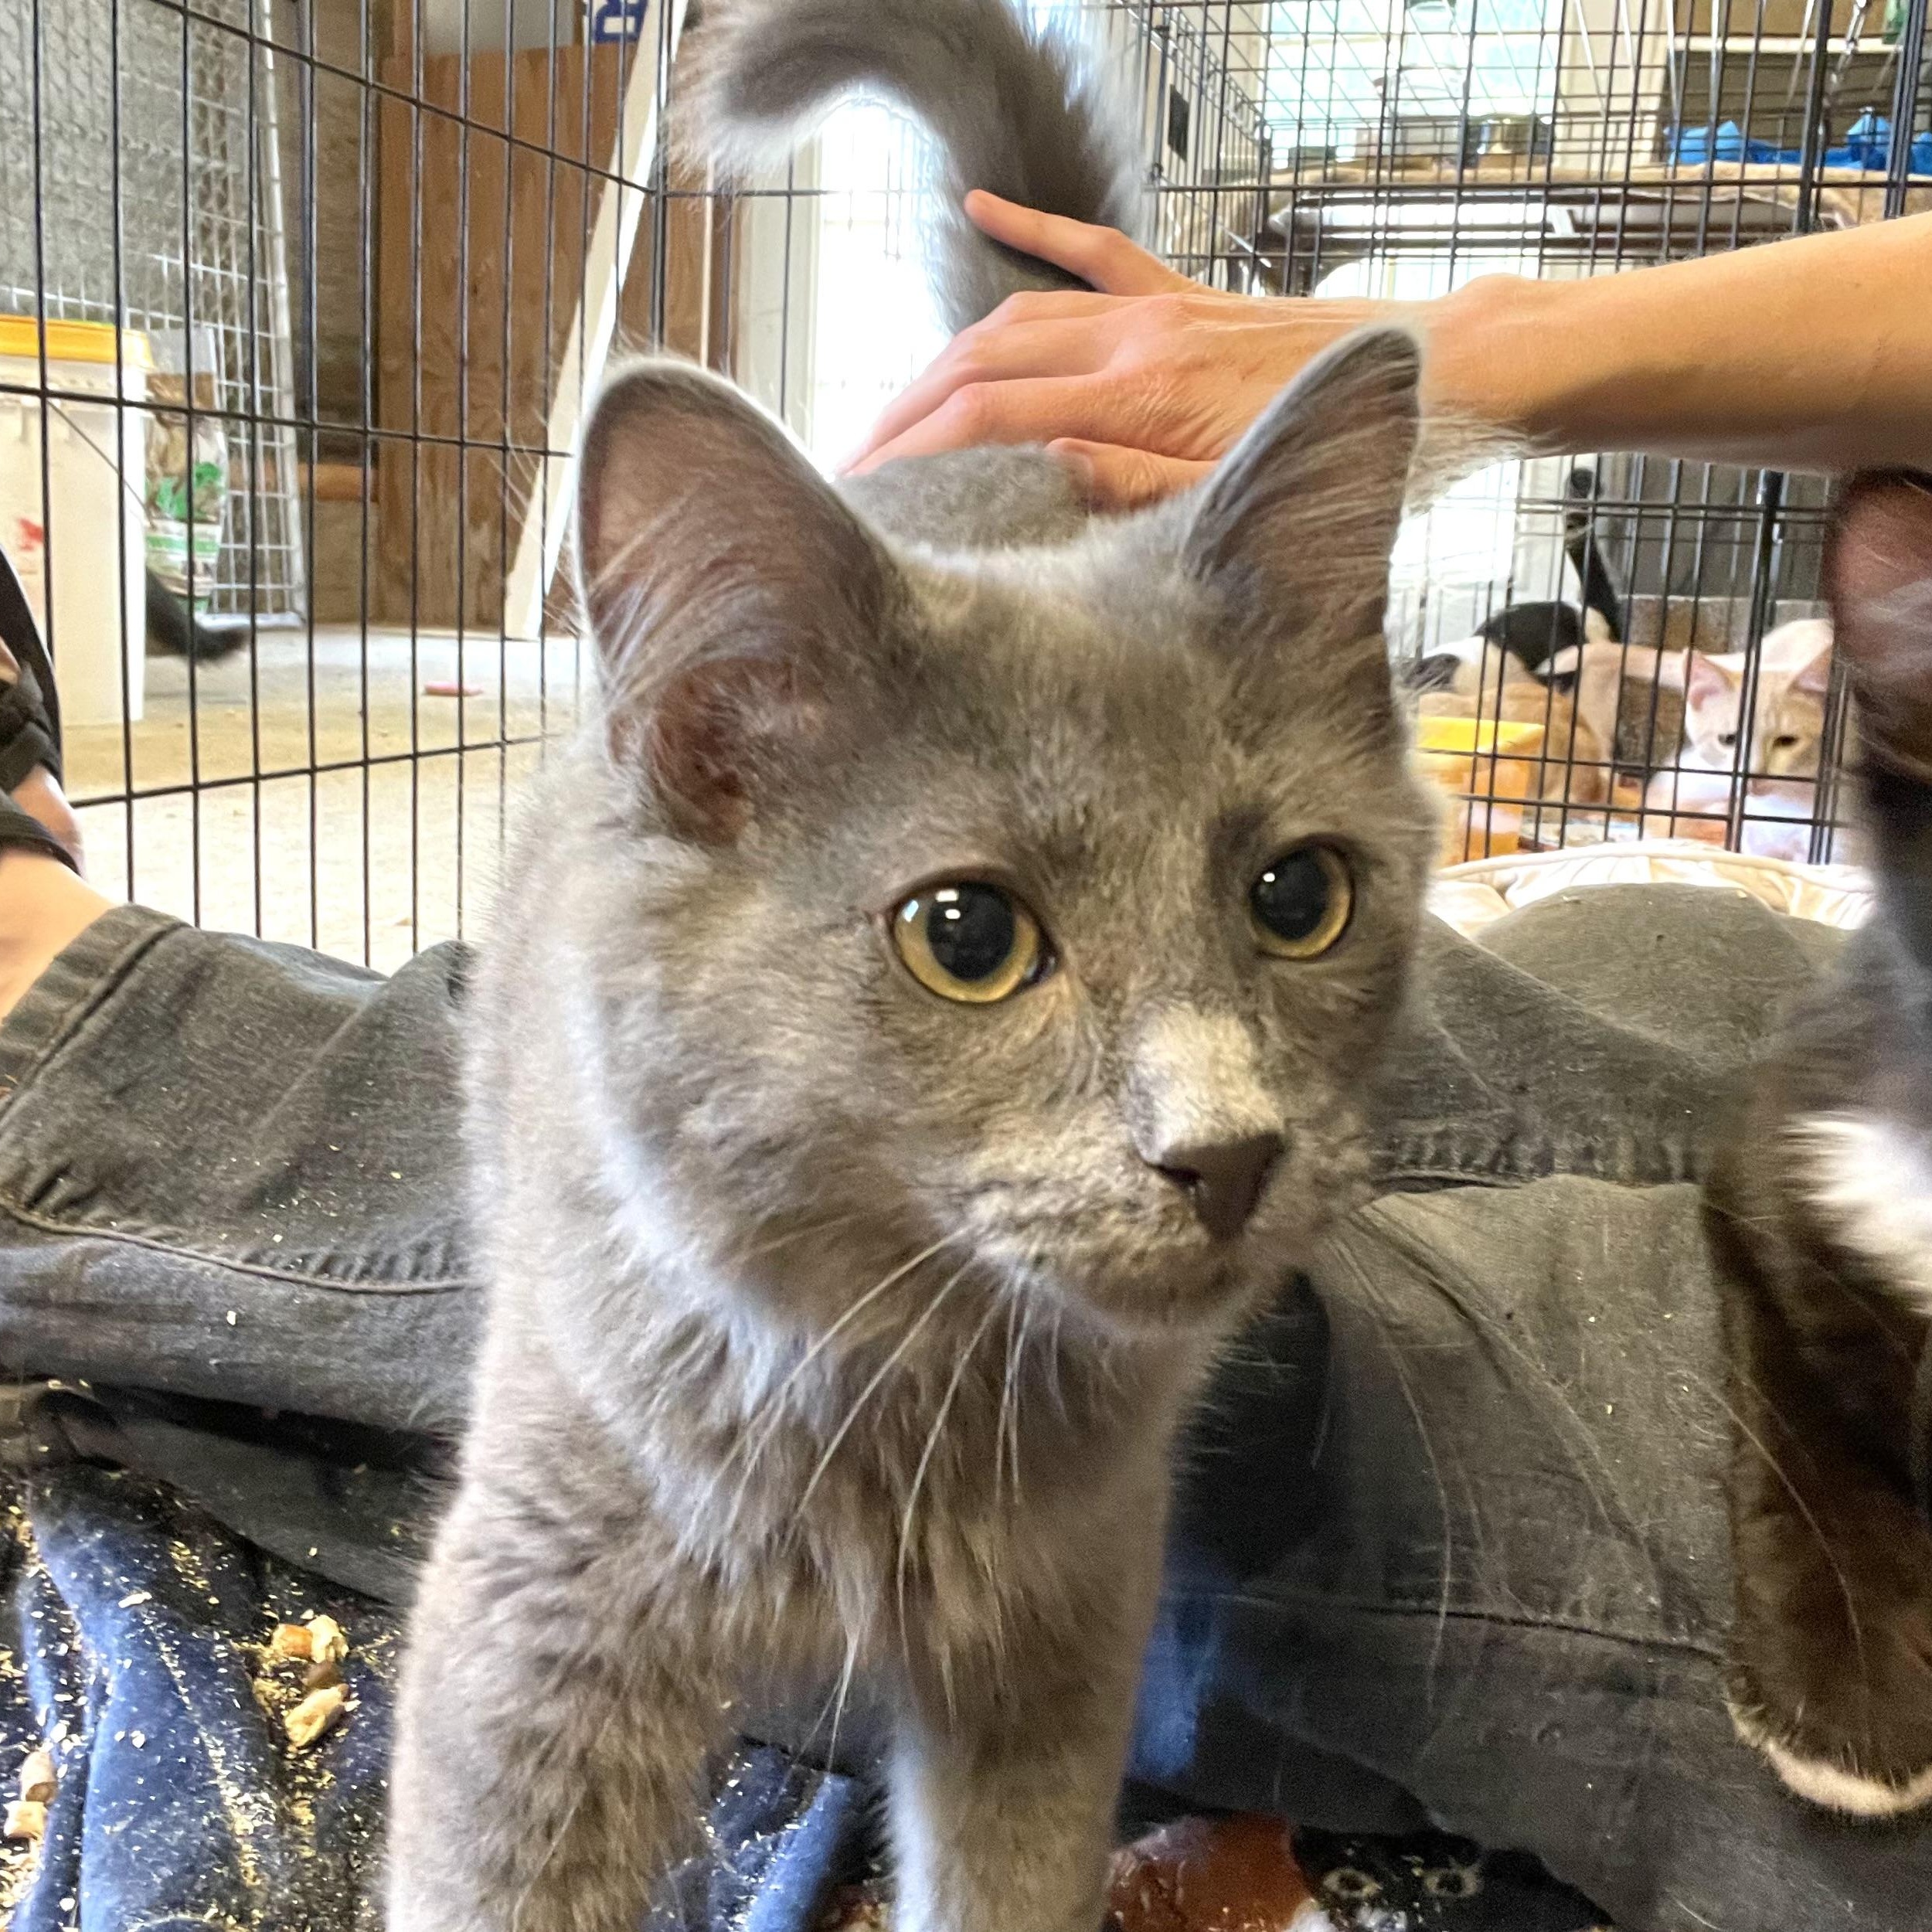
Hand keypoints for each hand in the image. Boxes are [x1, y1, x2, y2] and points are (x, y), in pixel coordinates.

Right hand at [845, 190, 1423, 507]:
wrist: (1446, 377)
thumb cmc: (1353, 460)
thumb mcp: (1235, 507)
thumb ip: (1130, 487)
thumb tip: (1036, 468)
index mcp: (1142, 399)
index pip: (989, 419)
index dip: (914, 453)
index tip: (861, 487)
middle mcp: (1137, 339)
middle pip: (984, 362)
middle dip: (908, 410)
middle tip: (853, 459)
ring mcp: (1159, 308)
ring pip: (1021, 314)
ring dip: (946, 355)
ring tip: (894, 402)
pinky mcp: (1186, 294)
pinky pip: (1092, 251)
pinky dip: (1031, 228)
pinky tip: (979, 206)